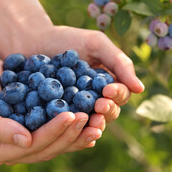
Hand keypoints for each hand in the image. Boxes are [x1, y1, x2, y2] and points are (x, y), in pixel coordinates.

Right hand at [0, 54, 102, 164]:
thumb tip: (26, 141)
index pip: (32, 145)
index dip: (53, 132)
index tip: (71, 114)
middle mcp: (15, 152)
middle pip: (49, 148)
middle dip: (71, 134)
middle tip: (89, 116)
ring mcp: (29, 144)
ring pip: (59, 145)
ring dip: (79, 135)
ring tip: (97, 121)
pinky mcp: (40, 132)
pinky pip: (61, 135)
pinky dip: (77, 130)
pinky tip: (93, 122)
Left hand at [7, 25, 144, 124]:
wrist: (31, 41)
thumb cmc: (66, 39)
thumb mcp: (96, 44)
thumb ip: (119, 63)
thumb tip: (140, 89)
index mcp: (108, 84)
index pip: (121, 95)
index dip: (117, 94)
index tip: (107, 90)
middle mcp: (95, 100)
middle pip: (109, 113)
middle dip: (107, 111)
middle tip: (99, 106)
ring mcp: (77, 110)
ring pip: (91, 124)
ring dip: (93, 125)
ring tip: (90, 121)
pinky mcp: (58, 117)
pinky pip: (68, 127)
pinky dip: (71, 130)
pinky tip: (71, 131)